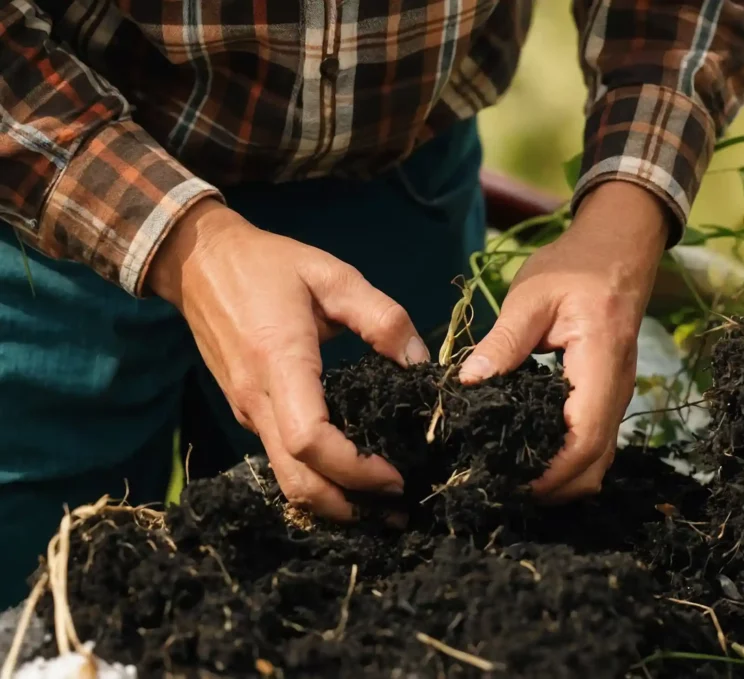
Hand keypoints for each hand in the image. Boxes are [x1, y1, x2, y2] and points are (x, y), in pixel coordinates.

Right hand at [148, 198, 429, 520]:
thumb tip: (422, 364)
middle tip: (398, 511)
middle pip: (296, 480)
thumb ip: (382, 318)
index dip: (354, 469)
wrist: (198, 261)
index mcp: (280, 363)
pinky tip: (349, 474)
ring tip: (380, 504)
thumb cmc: (269, 264)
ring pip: (285, 478)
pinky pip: (280, 459)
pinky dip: (315, 478)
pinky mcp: (246, 411)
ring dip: (331, 500)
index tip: (396, 476)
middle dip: (348, 506)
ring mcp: (246, 410)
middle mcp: (257, 399)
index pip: (310, 440)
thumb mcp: (333, 276)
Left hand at [459, 182, 668, 501]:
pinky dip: (566, 462)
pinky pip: (593, 445)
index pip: (585, 439)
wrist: (616, 251)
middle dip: (552, 487)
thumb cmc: (575, 267)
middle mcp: (617, 391)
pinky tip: (529, 454)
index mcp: (601, 364)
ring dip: (560, 479)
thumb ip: (502, 342)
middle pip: (594, 465)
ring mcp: (617, 398)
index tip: (507, 480)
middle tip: (499, 486)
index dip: (550, 472)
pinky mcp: (608, 399)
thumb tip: (466, 384)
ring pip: (597, 463)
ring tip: (510, 476)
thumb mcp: (531, 296)